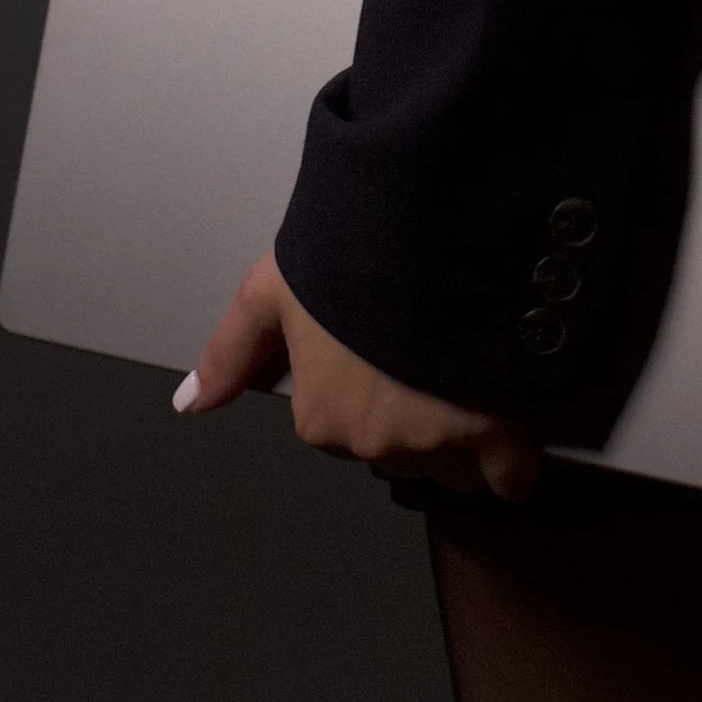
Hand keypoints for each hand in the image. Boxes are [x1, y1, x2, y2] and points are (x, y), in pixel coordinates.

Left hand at [175, 252, 541, 500]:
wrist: (422, 229)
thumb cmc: (342, 252)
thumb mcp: (273, 290)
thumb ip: (232, 350)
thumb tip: (187, 404)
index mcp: (320, 417)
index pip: (345, 429)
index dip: (370, 391)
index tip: (387, 357)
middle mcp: (371, 442)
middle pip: (400, 451)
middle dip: (416, 418)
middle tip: (429, 359)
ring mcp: (434, 443)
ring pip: (452, 465)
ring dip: (464, 440)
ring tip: (471, 381)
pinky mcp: (493, 434)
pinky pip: (508, 473)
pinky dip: (513, 461)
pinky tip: (513, 429)